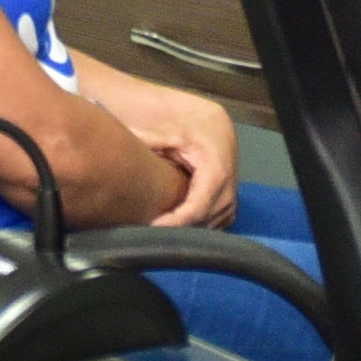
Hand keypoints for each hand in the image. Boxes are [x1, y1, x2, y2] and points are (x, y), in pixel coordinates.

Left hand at [93, 71, 239, 228]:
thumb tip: (129, 138)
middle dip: (176, 229)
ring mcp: (231, 202)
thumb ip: (152, 138)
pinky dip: (196, 228)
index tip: (151, 226)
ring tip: (159, 226)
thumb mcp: (174, 131)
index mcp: (216, 173)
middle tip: (148, 229)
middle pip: (201, 223)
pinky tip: (176, 224)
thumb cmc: (194, 130)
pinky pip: (213, 227)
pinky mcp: (230, 209)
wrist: (218, 129)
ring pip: (207, 228)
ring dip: (186, 231)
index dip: (174, 223)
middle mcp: (228, 192)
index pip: (195, 210)